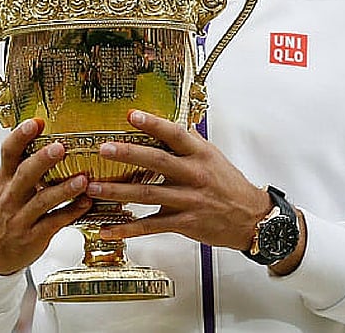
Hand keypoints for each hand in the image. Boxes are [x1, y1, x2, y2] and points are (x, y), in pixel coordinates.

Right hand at [0, 118, 92, 274]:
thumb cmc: (5, 214)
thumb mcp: (6, 188)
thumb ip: (24, 166)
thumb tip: (50, 136)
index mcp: (4, 180)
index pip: (8, 154)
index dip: (20, 137)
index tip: (35, 122)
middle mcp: (10, 197)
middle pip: (24, 175)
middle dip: (42, 160)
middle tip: (60, 147)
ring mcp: (20, 218)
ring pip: (42, 201)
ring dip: (63, 189)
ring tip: (82, 179)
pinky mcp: (33, 236)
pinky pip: (54, 222)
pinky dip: (71, 212)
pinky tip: (86, 203)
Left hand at [88, 110, 270, 250]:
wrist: (250, 218)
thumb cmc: (230, 186)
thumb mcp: (214, 158)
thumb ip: (191, 143)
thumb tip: (170, 126)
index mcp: (201, 155)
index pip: (175, 134)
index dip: (153, 124)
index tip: (131, 115)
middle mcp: (195, 175)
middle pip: (158, 161)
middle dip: (128, 154)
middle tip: (104, 149)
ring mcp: (189, 200)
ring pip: (148, 194)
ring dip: (118, 191)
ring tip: (94, 188)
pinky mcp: (185, 223)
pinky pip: (151, 226)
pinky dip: (128, 229)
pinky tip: (109, 229)